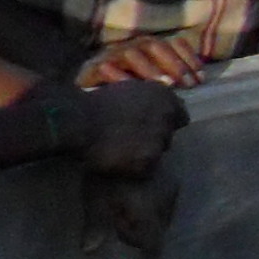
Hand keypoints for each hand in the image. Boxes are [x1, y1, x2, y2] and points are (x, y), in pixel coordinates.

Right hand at [69, 79, 184, 179]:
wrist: (78, 121)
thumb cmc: (95, 103)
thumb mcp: (126, 89)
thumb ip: (147, 96)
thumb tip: (161, 104)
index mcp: (162, 95)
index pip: (180, 116)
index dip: (167, 124)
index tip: (153, 129)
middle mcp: (166, 116)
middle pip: (167, 136)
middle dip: (153, 139)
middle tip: (131, 140)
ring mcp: (159, 139)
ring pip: (157, 153)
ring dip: (144, 154)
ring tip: (121, 151)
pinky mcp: (148, 161)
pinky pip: (147, 169)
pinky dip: (135, 169)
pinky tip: (119, 162)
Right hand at [77, 31, 204, 89]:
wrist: (82, 108)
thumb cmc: (123, 99)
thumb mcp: (151, 91)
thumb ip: (170, 85)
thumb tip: (196, 88)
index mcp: (147, 50)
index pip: (172, 42)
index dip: (188, 56)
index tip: (202, 78)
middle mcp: (130, 48)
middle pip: (153, 44)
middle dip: (174, 63)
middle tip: (187, 84)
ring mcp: (109, 56)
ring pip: (131, 53)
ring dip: (150, 68)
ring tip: (164, 86)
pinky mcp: (91, 69)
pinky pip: (106, 68)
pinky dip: (120, 77)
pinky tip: (132, 90)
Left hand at [85, 156, 180, 258]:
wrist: (115, 127)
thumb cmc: (101, 165)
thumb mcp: (94, 195)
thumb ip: (95, 224)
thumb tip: (89, 251)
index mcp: (149, 211)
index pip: (152, 247)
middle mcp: (166, 201)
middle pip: (158, 232)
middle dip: (144, 240)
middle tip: (124, 239)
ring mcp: (171, 186)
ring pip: (165, 215)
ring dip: (150, 222)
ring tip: (128, 219)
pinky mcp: (170, 173)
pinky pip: (166, 199)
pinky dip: (154, 207)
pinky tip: (139, 198)